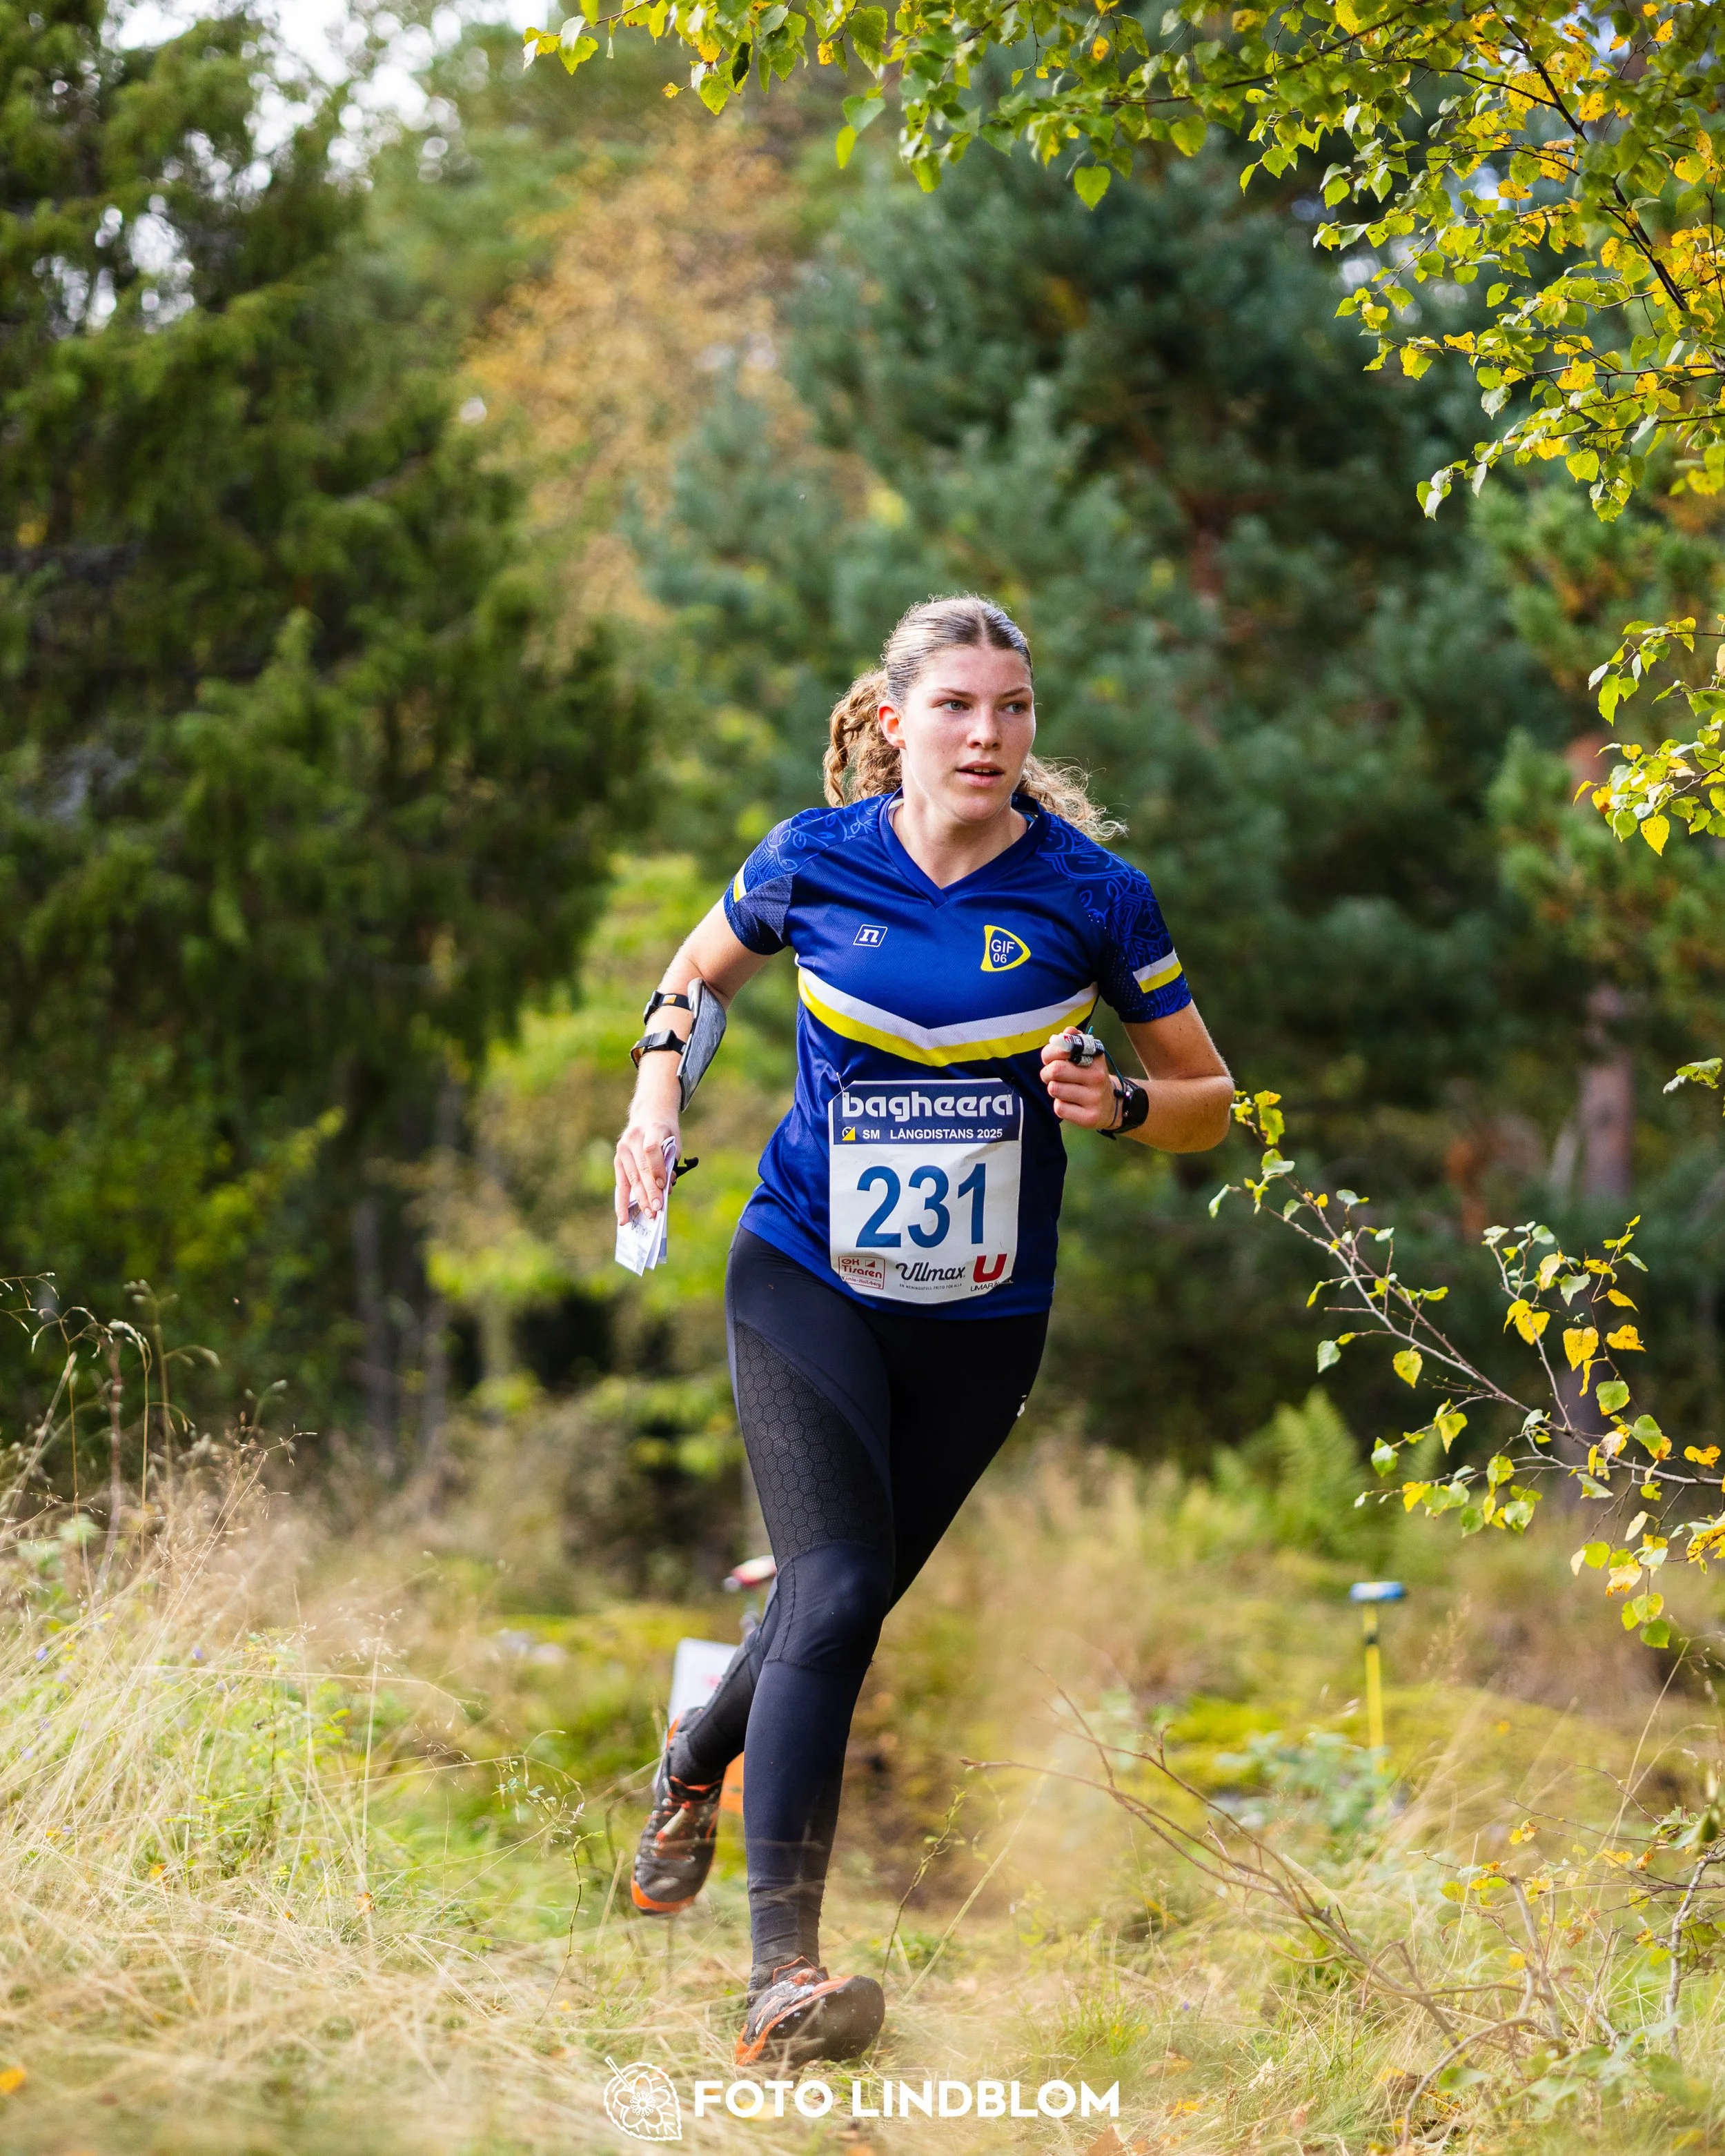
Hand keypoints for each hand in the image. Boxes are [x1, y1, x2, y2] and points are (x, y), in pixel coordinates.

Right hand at [614, 1100, 680, 1223]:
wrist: (650, 1112)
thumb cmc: (666, 1131)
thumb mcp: (674, 1141)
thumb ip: (670, 1163)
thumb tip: (665, 1191)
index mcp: (652, 1129)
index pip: (651, 1150)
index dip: (657, 1169)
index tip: (663, 1186)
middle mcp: (634, 1138)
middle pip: (641, 1168)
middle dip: (649, 1191)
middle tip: (656, 1210)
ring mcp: (623, 1148)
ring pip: (630, 1178)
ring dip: (639, 1198)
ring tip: (647, 1214)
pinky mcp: (617, 1158)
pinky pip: (620, 1182)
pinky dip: (622, 1201)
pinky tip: (623, 1216)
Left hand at [1040, 1031, 1119, 1128]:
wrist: (1111, 1106)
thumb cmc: (1089, 1077)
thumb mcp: (1086, 1057)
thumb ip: (1073, 1041)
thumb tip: (1068, 1032)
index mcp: (1095, 1057)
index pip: (1063, 1048)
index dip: (1051, 1054)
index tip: (1054, 1059)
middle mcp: (1098, 1076)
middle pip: (1055, 1070)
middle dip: (1047, 1073)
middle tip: (1053, 1077)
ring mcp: (1095, 1098)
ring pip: (1054, 1089)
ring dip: (1054, 1090)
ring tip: (1064, 1090)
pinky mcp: (1089, 1117)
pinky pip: (1059, 1108)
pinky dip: (1060, 1106)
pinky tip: (1071, 1104)